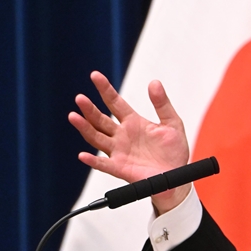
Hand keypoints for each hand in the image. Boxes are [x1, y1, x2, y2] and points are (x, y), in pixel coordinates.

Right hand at [69, 71, 190, 212]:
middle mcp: (122, 136)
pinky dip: (93, 161)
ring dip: (85, 128)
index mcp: (133, 122)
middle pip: (101, 120)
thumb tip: (154, 82)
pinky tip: (83, 155)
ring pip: (97, 138)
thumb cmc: (174, 150)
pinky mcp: (120, 168)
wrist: (177, 175)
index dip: (105, 89)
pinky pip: (103, 164)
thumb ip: (162, 104)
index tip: (95, 75)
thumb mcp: (172, 123)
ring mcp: (119, 152)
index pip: (115, 102)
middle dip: (90, 109)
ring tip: (74, 116)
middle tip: (80, 98)